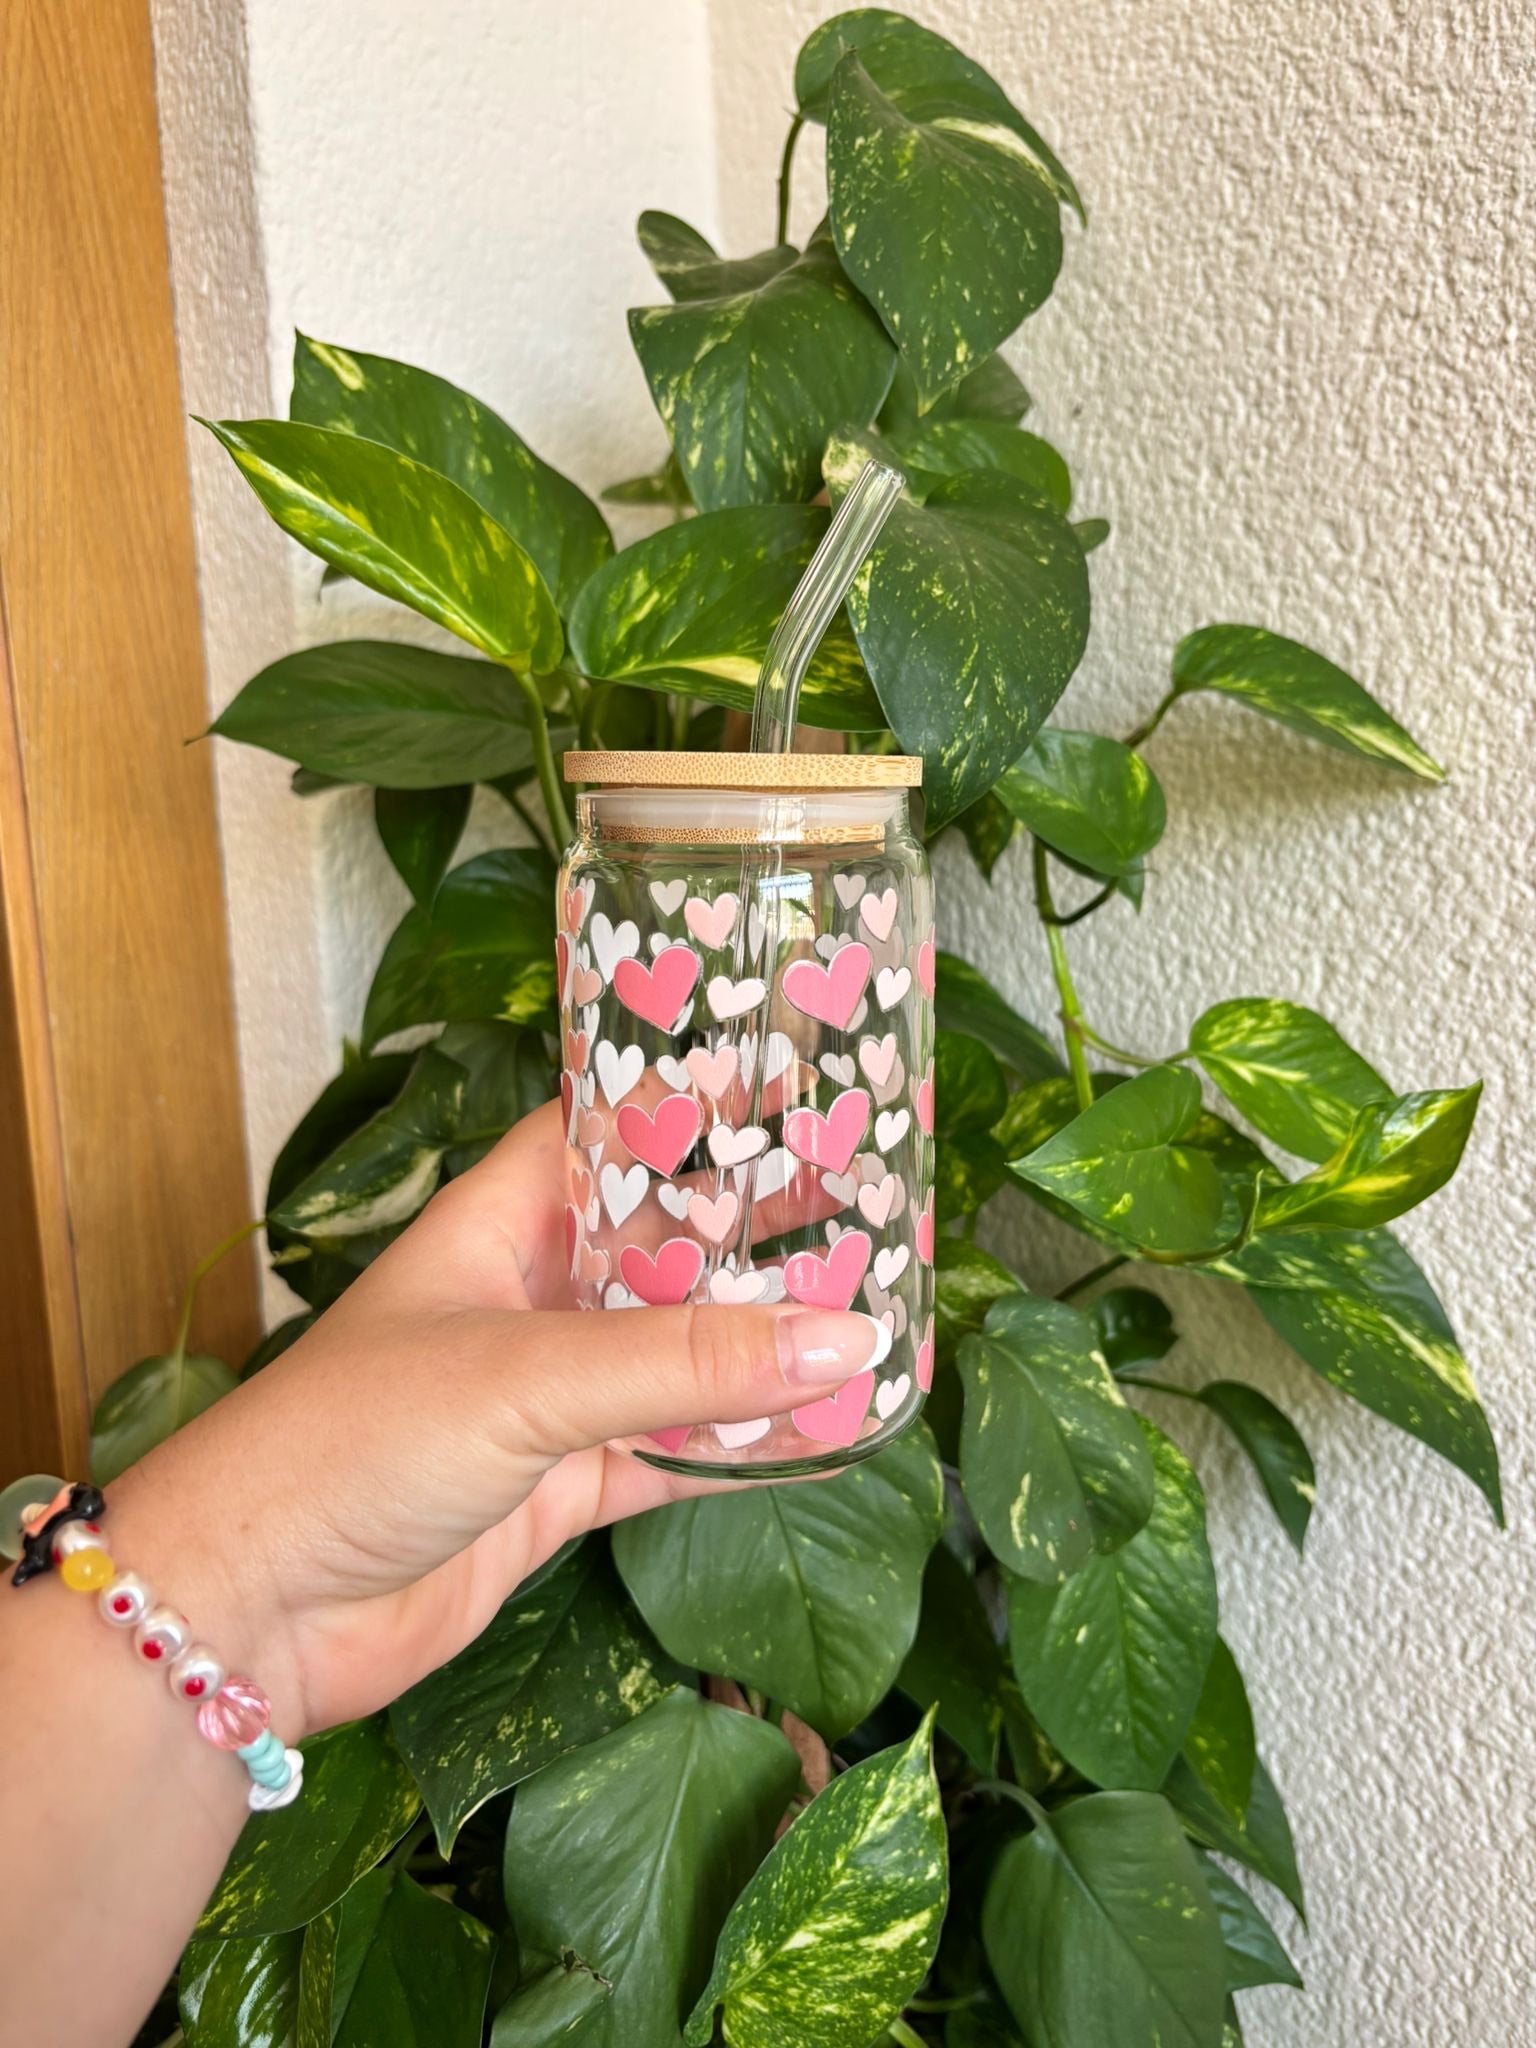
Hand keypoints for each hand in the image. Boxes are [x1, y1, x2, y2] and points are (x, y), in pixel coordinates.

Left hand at [108, 1098, 877, 1739]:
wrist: (256, 1610)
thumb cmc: (356, 1443)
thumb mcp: (527, 1377)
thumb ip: (685, 1364)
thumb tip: (844, 1339)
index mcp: (500, 1223)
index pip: (608, 1130)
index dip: (692, 1105)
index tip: (798, 1084)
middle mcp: (531, 1297)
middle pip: (664, 1245)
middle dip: (755, 1233)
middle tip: (874, 1207)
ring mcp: (549, 1396)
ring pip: (680, 1355)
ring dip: (762, 1345)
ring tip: (877, 1310)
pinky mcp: (562, 1487)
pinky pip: (674, 1453)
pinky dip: (743, 1449)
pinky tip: (828, 1434)